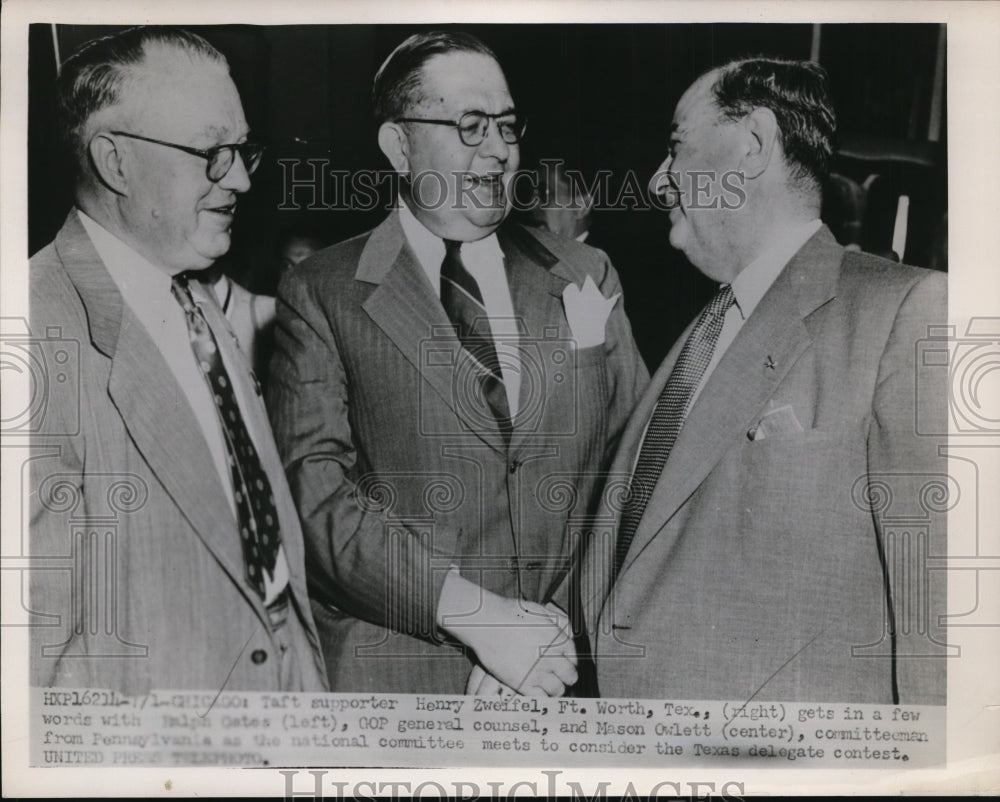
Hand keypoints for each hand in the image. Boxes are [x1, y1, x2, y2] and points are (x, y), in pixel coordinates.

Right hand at [439, 575, 576, 695]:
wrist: (487, 622)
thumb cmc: (511, 613)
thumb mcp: (541, 611)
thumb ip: (560, 623)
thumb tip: (570, 634)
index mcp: (559, 640)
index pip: (574, 659)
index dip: (568, 662)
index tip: (561, 664)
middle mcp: (553, 657)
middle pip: (570, 676)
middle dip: (565, 677)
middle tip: (556, 677)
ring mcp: (539, 672)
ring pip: (558, 690)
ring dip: (554, 688)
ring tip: (545, 685)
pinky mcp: (524, 684)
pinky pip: (541, 698)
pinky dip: (540, 696)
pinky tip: (533, 690)